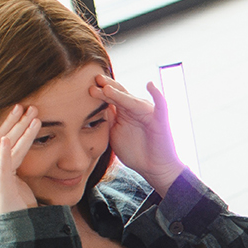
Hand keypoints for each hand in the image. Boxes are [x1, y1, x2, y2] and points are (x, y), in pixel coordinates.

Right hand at [0, 104, 42, 214]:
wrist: (18, 226)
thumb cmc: (19, 201)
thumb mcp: (19, 178)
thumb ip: (17, 162)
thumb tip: (24, 146)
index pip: (2, 138)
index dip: (11, 123)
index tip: (23, 109)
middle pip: (3, 139)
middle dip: (16, 122)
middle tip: (28, 106)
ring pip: (8, 149)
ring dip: (21, 132)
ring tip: (33, 118)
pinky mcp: (0, 186)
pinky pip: (3, 166)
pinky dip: (5, 151)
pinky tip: (7, 139)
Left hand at [92, 74, 184, 191]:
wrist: (154, 168)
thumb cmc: (135, 152)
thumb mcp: (114, 133)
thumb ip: (108, 119)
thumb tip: (96, 105)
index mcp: (124, 111)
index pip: (111, 97)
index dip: (100, 91)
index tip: (87, 87)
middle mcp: (135, 108)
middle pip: (120, 94)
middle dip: (108, 87)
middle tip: (95, 79)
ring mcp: (148, 113)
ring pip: (132, 100)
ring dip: (120, 93)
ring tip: (107, 88)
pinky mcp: (160, 120)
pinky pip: (161, 105)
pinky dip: (157, 94)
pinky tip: (150, 85)